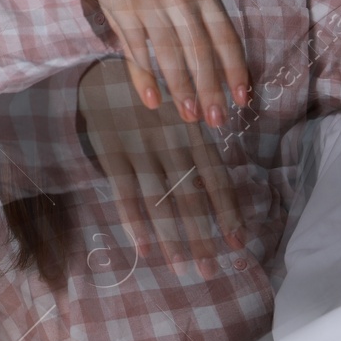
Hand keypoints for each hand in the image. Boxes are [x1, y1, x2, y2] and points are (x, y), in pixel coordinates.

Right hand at [78, 58, 247, 275]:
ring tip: (181, 267)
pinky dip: (135, 223)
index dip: (228, 211)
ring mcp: (141, 148)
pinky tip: (144, 248)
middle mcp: (172, 142)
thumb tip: (217, 186)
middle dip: (203, 235)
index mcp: (193, 132)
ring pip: (160, 200)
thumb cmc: (149, 98)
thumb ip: (197, 144)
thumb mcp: (180, 112)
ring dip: (172, 237)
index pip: (216, 178)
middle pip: (191, 196)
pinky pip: (125, 194)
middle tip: (210, 269)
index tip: (239, 242)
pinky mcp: (113, 152)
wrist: (101, 71)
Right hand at [84, 0, 249, 122]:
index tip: (242, 99)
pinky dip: (145, 78)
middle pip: (200, 49)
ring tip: (190, 117)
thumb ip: (205, 32)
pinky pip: (137, 51)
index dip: (235, 69)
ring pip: (169, 53)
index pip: (225, 36)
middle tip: (216, 120)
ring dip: (181, 88)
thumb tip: (228, 80)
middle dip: (210, 88)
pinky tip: (154, 101)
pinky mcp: (123, 12)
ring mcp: (150, 5)